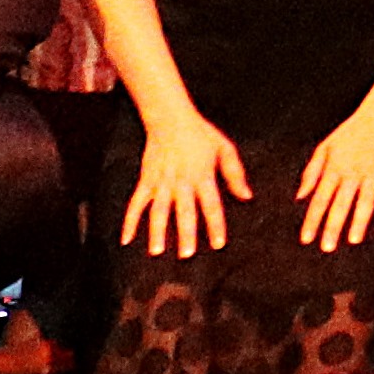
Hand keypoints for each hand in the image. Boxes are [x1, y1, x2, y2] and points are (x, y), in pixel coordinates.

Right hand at [126, 111, 249, 258]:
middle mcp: (182, 182)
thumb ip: (236, 174)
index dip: (216, 225)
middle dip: (186, 233)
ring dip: (157, 231)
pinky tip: (125, 239)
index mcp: (203, 175)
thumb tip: (247, 196)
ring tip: (157, 252)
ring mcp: (162, 182)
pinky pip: (136, 203)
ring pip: (158, 210)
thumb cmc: (201, 134)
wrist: (170, 118)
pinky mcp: (146, 180)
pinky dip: (129, 221)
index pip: (211, 205)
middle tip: (187, 255)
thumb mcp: (225, 148)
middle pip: (184, 211)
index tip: (218, 244)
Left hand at [293, 101, 373, 251]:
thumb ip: (311, 172)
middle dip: (333, 226)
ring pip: (365, 200)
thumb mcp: (324, 148)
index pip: (320, 198)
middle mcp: (353, 173)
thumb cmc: (350, 133)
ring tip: (353, 239)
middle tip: (326, 247)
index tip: (306, 239)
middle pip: (341, 203)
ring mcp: (373, 172)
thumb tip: (300, 196)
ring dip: (359, 220)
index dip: (312, 220)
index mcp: (334, 168)